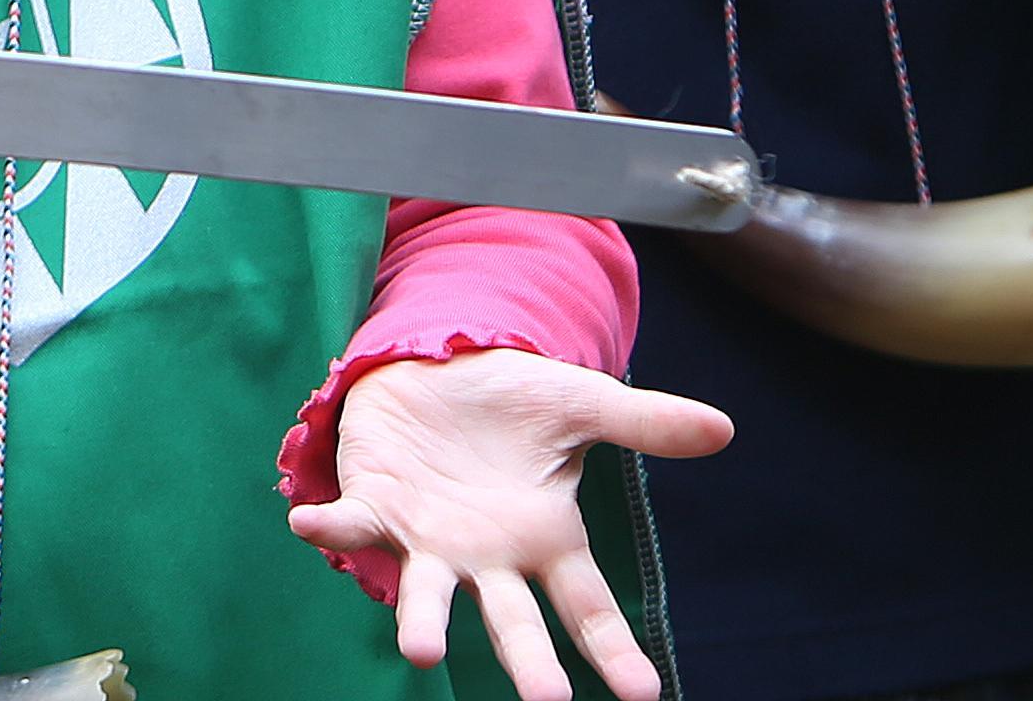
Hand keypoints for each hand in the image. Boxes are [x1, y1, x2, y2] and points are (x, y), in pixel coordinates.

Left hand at [293, 347, 727, 700]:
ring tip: (418, 650)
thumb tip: (725, 428)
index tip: (643, 696)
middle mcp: (488, 557)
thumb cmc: (513, 401)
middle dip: (529, 665)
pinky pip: (350, 522)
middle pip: (514, 624)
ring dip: (419, 620)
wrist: (441, 366)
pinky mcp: (377, 505)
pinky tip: (306, 524)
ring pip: (426, 594)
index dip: (613, 652)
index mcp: (544, 540)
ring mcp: (429, 540)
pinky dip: (329, 526)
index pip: (588, 607)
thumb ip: (645, 423)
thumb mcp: (582, 404)